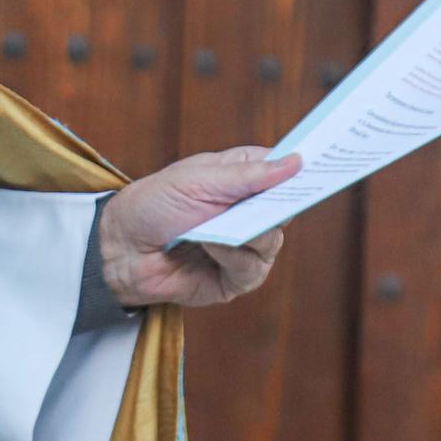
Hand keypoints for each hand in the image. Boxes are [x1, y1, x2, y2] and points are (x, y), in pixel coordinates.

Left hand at [95, 146, 301, 307]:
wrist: (119, 247)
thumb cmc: (153, 204)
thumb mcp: (198, 180)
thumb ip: (247, 175)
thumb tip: (296, 162)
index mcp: (242, 178)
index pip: (284, 171)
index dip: (302, 168)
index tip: (321, 163)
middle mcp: (249, 212)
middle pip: (286, 208)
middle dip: (284, 203)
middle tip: (280, 200)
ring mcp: (244, 246)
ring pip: (272, 241)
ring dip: (248, 232)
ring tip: (219, 226)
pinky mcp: (234, 279)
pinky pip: (250, 269)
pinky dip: (231, 255)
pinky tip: (210, 244)